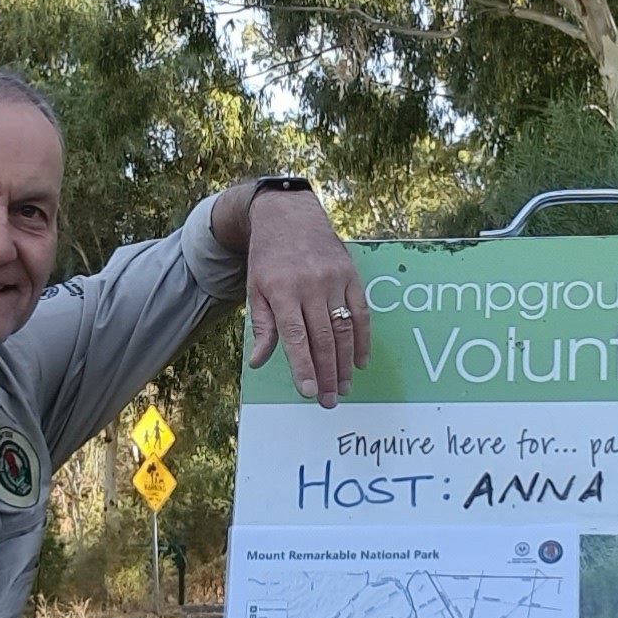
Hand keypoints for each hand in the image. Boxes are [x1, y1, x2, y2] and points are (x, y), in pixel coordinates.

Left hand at [241, 186, 369, 405]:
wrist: (288, 215)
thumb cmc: (268, 257)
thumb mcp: (255, 288)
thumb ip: (262, 326)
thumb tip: (259, 362)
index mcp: (282, 292)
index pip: (295, 337)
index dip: (303, 367)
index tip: (309, 393)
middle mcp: (310, 286)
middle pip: (322, 339)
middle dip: (326, 374)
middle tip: (330, 401)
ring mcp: (334, 280)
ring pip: (343, 330)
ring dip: (345, 363)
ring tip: (343, 388)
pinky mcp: (351, 275)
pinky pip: (361, 313)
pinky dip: (362, 339)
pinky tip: (359, 361)